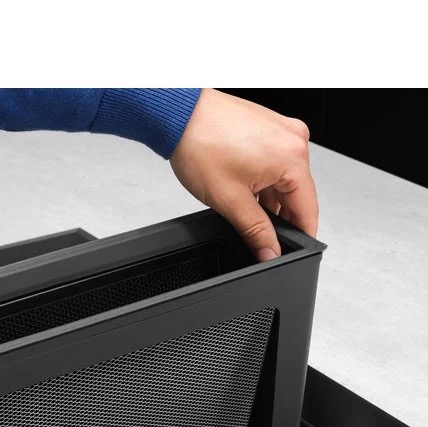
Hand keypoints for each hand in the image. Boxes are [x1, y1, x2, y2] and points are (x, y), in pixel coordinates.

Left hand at [170, 88, 318, 260]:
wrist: (178, 116)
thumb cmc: (200, 145)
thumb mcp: (230, 201)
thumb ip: (255, 231)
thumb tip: (269, 251)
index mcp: (293, 157)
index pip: (307, 209)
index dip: (301, 236)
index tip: (294, 251)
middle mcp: (293, 139)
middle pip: (295, 194)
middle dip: (278, 217)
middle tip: (256, 234)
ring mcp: (280, 130)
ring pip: (282, 179)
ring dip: (266, 198)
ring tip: (238, 203)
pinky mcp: (266, 127)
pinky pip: (272, 162)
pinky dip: (260, 180)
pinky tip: (240, 188)